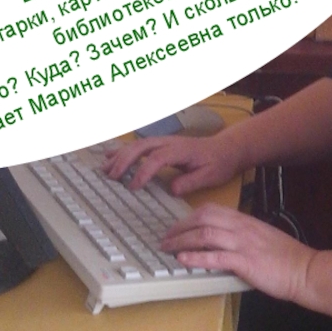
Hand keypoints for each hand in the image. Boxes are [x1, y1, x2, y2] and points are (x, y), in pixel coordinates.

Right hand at [102, 134, 242, 195]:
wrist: (226, 148)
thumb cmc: (218, 162)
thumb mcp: (210, 175)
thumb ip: (191, 182)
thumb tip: (172, 189)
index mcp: (180, 150)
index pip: (156, 158)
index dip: (143, 171)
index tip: (133, 186)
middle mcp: (169, 143)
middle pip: (141, 147)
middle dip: (124, 161)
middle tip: (111, 177)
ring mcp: (164, 142)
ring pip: (137, 145)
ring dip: (120, 155)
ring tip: (105, 169)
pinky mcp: (161, 144)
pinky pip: (139, 145)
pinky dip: (123, 150)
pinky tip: (110, 156)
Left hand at [160, 203, 316, 302]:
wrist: (304, 269)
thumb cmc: (285, 256)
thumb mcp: (261, 235)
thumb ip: (242, 233)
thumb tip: (222, 238)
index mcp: (244, 220)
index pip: (210, 210)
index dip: (189, 217)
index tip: (176, 226)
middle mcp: (241, 227)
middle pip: (202, 218)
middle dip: (179, 227)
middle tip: (165, 237)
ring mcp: (242, 243)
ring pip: (204, 234)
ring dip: (182, 241)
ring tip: (167, 248)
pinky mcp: (245, 262)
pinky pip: (215, 256)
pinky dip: (196, 257)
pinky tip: (183, 259)